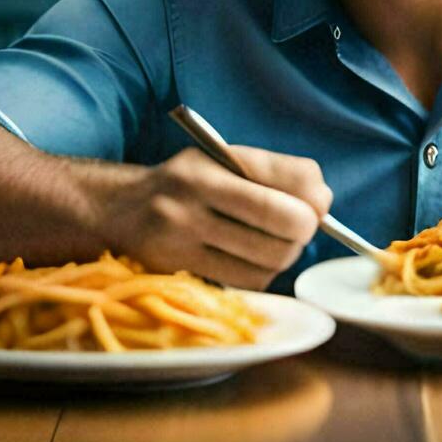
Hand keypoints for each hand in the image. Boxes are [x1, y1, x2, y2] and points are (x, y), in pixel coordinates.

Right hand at [96, 146, 332, 289]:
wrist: (118, 210)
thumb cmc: (187, 184)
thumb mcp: (223, 161)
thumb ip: (276, 175)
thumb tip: (323, 204)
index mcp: (213, 161)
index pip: (291, 177)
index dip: (315, 199)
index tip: (316, 206)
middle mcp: (195, 194)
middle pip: (285, 222)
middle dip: (303, 230)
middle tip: (299, 229)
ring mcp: (183, 234)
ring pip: (269, 258)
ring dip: (284, 255)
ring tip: (274, 244)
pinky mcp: (180, 268)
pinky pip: (247, 280)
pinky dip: (262, 274)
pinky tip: (250, 260)